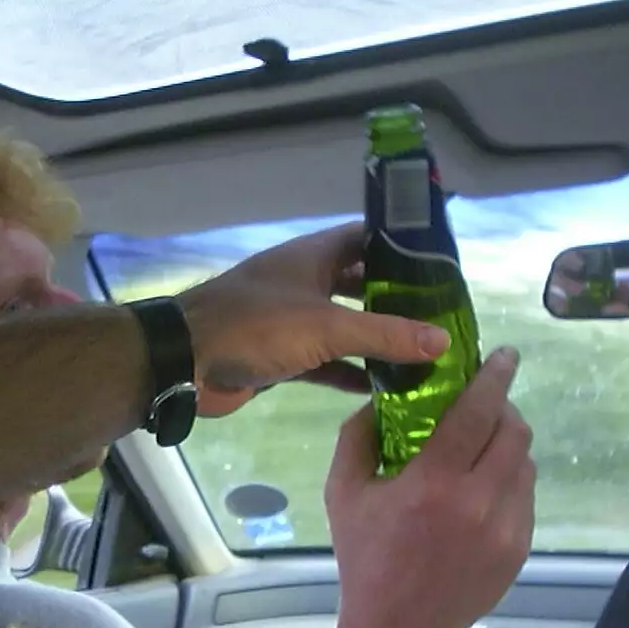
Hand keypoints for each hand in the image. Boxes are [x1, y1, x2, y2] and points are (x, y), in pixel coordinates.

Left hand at [179, 221, 450, 416]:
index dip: (405, 247)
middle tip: (442, 320)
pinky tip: (381, 388)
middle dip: (397, 301)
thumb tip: (442, 340)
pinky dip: (349, 372)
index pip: (369, 238)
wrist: (183, 362)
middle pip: (360, 285)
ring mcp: (290, 320)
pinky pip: (324, 361)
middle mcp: (304, 282)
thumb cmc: (254, 327)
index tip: (445, 267)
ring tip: (422, 357)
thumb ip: (385, 333)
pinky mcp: (280, 356)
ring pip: (343, 327)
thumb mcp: (327, 327)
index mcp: (313, 256)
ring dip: (376, 341)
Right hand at [325, 348, 534, 627]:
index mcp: (433, 484)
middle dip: (505, 407)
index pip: (478, 412)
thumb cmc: (366, 559)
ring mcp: (506, 527)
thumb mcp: (342, 494)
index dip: (495, 377)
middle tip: (486, 402)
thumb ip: (357, 438)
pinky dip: (510, 480)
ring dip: (509, 444)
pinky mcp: (519, 548)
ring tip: (483, 447)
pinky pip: (525, 496)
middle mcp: (478, 501)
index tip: (505, 355)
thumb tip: (380, 398)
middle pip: (514, 431)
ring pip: (526, 463)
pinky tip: (482, 489)